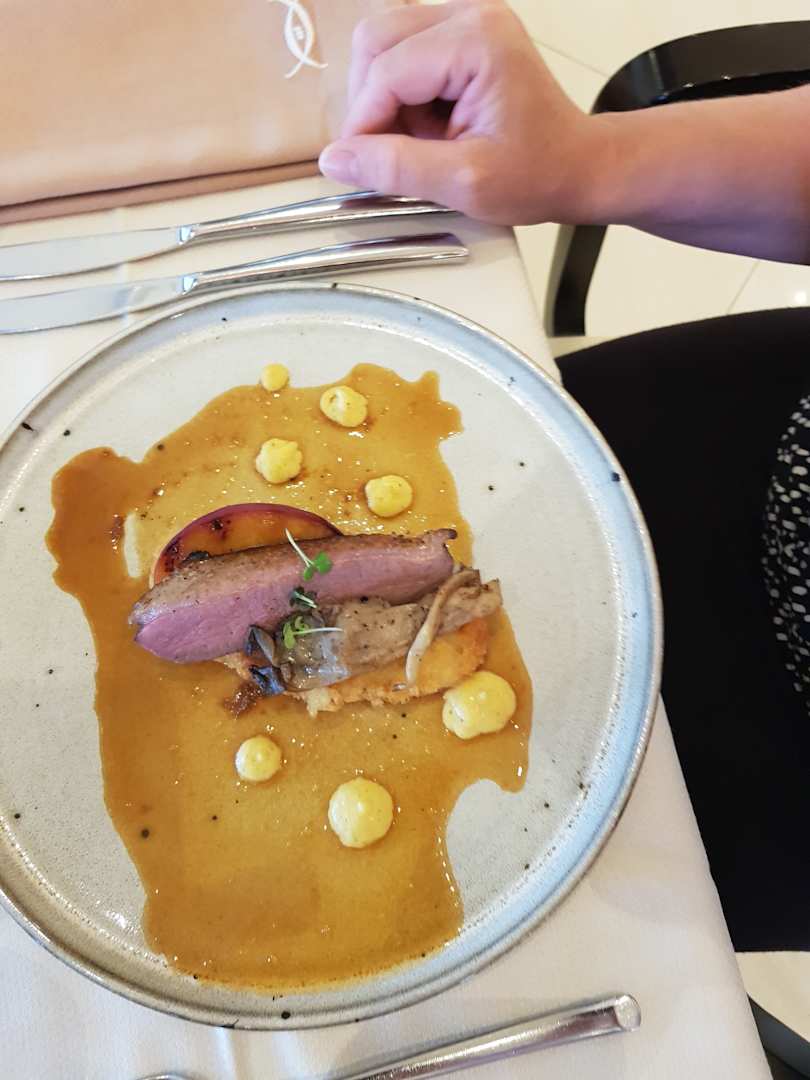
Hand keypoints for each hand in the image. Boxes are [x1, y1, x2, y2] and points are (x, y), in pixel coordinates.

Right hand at [319, 0, 601, 224]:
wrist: (578, 166)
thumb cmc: (537, 174)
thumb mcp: (464, 182)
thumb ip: (396, 168)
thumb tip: (333, 159)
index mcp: (476, 40)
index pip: (386, 71)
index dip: (363, 123)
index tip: (359, 168)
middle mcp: (468, 13)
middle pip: (376, 41)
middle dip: (369, 103)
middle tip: (390, 153)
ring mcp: (465, 18)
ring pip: (383, 44)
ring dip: (383, 98)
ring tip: (418, 140)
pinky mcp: (461, 34)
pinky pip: (403, 53)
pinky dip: (401, 94)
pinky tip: (428, 127)